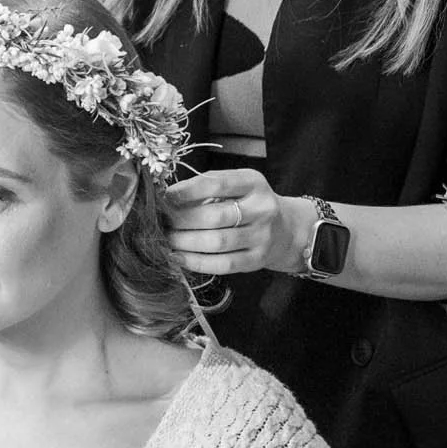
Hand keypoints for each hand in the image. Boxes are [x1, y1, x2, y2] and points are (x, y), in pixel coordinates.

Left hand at [165, 168, 307, 276]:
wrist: (286, 229)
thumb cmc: (247, 203)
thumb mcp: (235, 184)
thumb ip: (206, 185)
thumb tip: (167, 196)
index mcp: (253, 183)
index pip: (217, 184)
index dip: (187, 191)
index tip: (165, 197)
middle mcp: (262, 209)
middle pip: (214, 217)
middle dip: (181, 221)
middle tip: (161, 223)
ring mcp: (262, 236)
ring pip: (216, 242)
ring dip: (184, 242)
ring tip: (166, 239)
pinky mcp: (256, 260)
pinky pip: (222, 264)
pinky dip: (195, 262)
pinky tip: (178, 257)